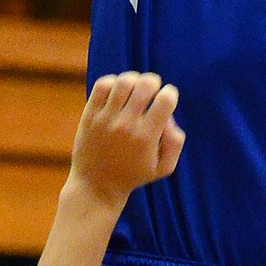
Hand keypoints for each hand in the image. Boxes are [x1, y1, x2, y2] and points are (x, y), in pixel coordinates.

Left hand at [70, 71, 184, 205]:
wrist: (96, 186)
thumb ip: (176, 142)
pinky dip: (113, 82)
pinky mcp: (89, 115)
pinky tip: (117, 93)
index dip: (170, 94)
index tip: (166, 101)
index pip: (166, 99)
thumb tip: (169, 116)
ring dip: (134, 79)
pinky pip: (103, 85)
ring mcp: (105, 119)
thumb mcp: (163, 168)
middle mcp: (126, 125)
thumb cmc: (133, 175)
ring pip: (124, 81)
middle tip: (152, 91)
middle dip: (154, 82)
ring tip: (134, 89)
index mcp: (146, 137)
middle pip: (145, 84)